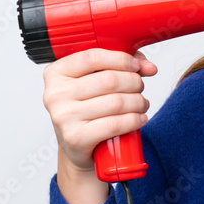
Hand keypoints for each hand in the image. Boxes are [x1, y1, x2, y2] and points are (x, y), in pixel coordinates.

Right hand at [41, 48, 157, 203]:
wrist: (77, 146)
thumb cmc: (88, 108)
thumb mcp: (95, 81)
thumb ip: (120, 65)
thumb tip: (148, 66)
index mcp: (56, 73)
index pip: (92, 57)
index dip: (121, 59)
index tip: (136, 66)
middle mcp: (55, 94)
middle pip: (109, 80)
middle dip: (134, 83)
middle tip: (140, 88)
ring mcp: (63, 117)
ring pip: (116, 102)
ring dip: (138, 102)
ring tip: (142, 104)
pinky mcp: (75, 138)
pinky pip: (115, 124)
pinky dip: (134, 120)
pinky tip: (139, 118)